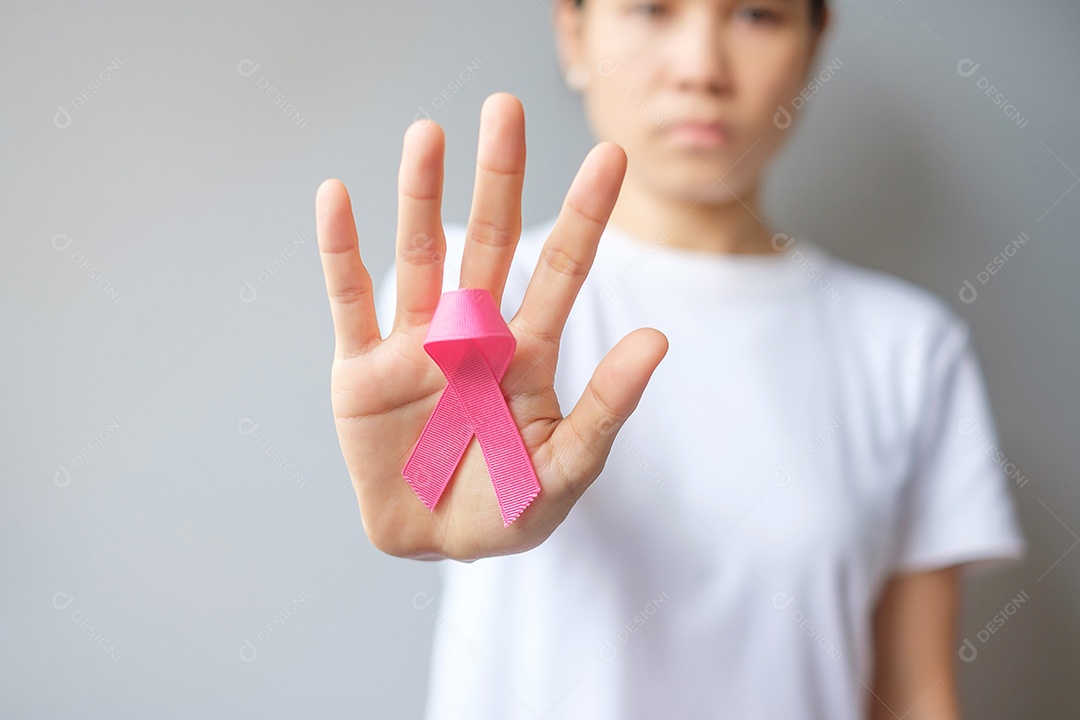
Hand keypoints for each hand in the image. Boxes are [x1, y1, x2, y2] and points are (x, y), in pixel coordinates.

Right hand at [315, 92, 667, 561]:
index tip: (610, 156)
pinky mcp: (360, 368)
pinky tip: (337, 196)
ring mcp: (414, 344)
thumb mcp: (566, 468)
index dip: (585, 215)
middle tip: (505, 110)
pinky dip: (340, 250)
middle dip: (499, 180)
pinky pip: (349, 299)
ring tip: (426, 135)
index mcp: (526, 351)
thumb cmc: (508, 508)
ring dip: (419, 196)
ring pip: (418, 255)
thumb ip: (607, 407)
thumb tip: (658, 338)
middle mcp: (471, 332)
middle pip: (488, 242)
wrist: (435, 545)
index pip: (561, 269)